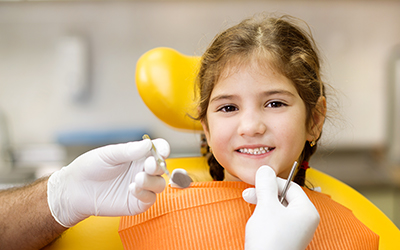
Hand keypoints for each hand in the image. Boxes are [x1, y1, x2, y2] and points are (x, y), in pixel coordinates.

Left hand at [47, 138, 169, 227]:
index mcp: (137, 155)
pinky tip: (132, 189)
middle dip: (158, 166)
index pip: (158, 150)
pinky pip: (149, 199)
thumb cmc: (89, 168)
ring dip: (152, 181)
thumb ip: (129, 150)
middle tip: (149, 165)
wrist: (74, 190)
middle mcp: (141, 170)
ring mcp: (140, 187)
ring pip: (159, 184)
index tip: (162, 150)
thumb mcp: (108, 154)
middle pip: (161, 167)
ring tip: (136, 179)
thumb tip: (148, 144)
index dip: (163, 149)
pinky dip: (145, 194)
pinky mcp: (136, 203)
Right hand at [243, 166, 319, 249]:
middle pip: (284, 197)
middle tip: (247, 195)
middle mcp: (304, 221)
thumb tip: (265, 168)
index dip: (272, 182)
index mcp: (306, 211)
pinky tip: (255, 221)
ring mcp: (295, 232)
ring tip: (250, 207)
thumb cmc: (269, 239)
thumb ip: (266, 185)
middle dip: (265, 194)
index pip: (290, 186)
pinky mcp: (286, 239)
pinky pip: (275, 221)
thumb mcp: (266, 206)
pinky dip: (264, 217)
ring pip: (278, 209)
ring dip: (262, 205)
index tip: (256, 183)